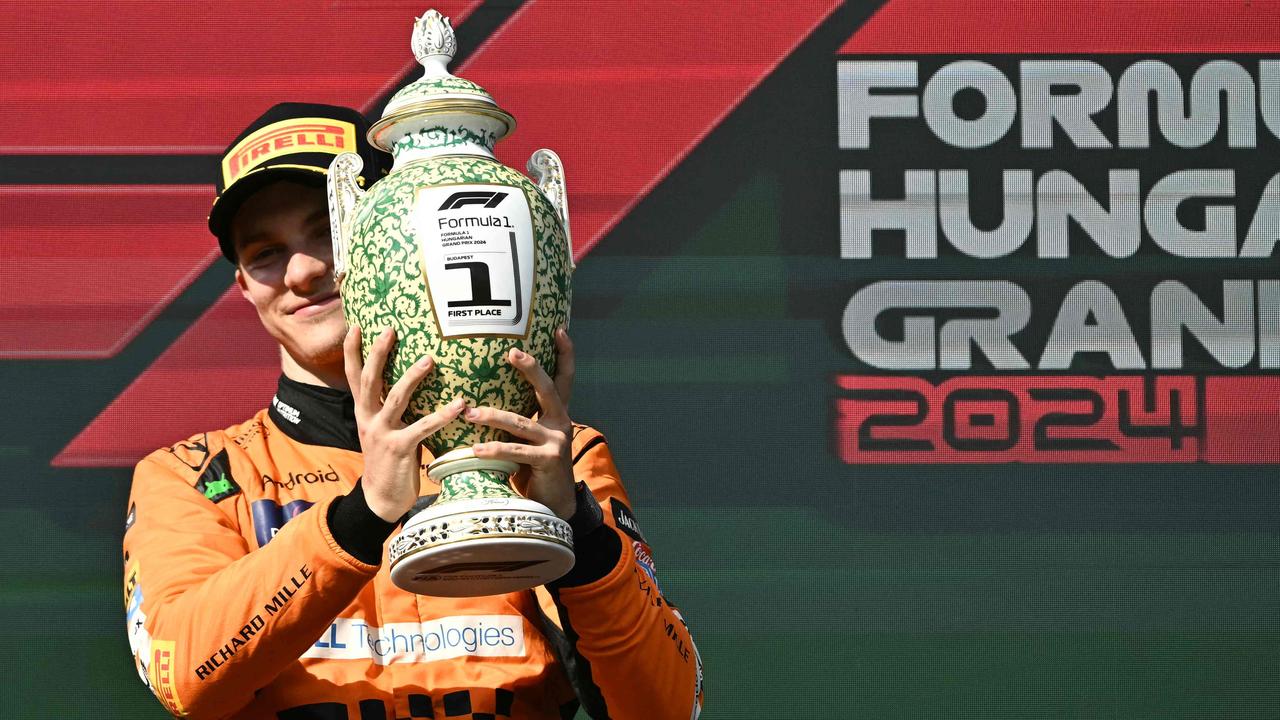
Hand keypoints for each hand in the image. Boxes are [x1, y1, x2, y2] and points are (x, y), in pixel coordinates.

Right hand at [344, 326, 464, 521]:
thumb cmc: (390, 461)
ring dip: (413, 377)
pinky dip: (442, 414)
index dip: (352, 351)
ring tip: (429, 359)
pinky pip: (422, 427)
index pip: (353, 376)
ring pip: (395, 398)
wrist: (380, 500)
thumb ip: (392, 409)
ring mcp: (382, 434)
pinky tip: (459, 404)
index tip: (355, 325)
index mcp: (364, 413)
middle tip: (390, 330)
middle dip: (379, 353)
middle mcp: (368, 419)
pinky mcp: (399, 449)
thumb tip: (411, 383)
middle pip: (370, 380)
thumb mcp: (384, 430)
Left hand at [465, 327, 575, 519]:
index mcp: (558, 415)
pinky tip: (475, 449)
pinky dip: (494, 449)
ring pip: (522, 422)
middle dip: (530, 369)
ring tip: (469, 413)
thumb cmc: (535, 469)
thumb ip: (520, 420)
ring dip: (493, 416)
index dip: (565, 354)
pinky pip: (516, 451)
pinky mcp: (548, 461)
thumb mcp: (531, 440)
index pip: (564, 378)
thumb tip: (485, 400)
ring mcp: (556, 442)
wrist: (556, 506)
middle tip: (511, 353)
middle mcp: (561, 423)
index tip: (559, 329)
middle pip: (548, 389)